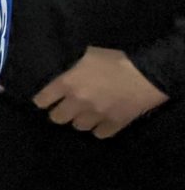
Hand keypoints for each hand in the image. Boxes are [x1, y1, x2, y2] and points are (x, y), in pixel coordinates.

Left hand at [33, 46, 168, 138]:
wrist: (147, 74)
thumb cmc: (116, 60)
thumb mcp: (89, 55)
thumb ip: (74, 67)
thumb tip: (68, 71)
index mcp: (68, 83)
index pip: (42, 100)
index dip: (42, 100)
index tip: (45, 100)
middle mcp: (77, 102)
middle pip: (57, 118)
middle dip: (60, 112)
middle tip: (66, 107)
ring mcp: (95, 116)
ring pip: (78, 126)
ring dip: (80, 120)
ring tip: (85, 113)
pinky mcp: (113, 125)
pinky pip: (99, 134)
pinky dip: (99, 128)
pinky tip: (102, 121)